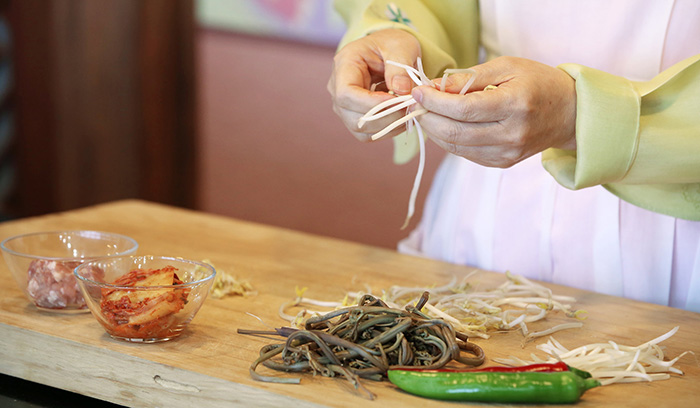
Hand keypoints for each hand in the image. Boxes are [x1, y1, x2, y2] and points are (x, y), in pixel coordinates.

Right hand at [327, 29, 420, 141]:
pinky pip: (368, 134)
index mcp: (344, 65)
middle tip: (410, 108)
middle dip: (384, 117)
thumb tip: (402, 91)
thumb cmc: (392, 44)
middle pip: (352, 116)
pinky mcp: (355, 117)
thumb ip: (400, 67)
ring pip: (360, 129)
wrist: (390, 50)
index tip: (397, 100)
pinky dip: (387, 130)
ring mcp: (344, 105)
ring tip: (408, 111)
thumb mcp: (401, 46)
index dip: (371, 103)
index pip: (346, 94)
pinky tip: (401, 117)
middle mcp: (337, 87)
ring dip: (387, 125)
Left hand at [411, 56, 576, 167]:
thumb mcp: (507, 67)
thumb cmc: (538, 83)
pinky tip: (444, 125)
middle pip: (455, 132)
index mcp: (515, 105)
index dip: (435, 101)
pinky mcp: (502, 162)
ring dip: (434, 131)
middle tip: (415, 104)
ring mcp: (507, 153)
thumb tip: (434, 86)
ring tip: (426, 113)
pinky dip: (448, 140)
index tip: (418, 91)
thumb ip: (469, 77)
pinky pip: (465, 154)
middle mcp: (512, 134)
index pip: (463, 109)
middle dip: (428, 117)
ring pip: (456, 147)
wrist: (570, 113)